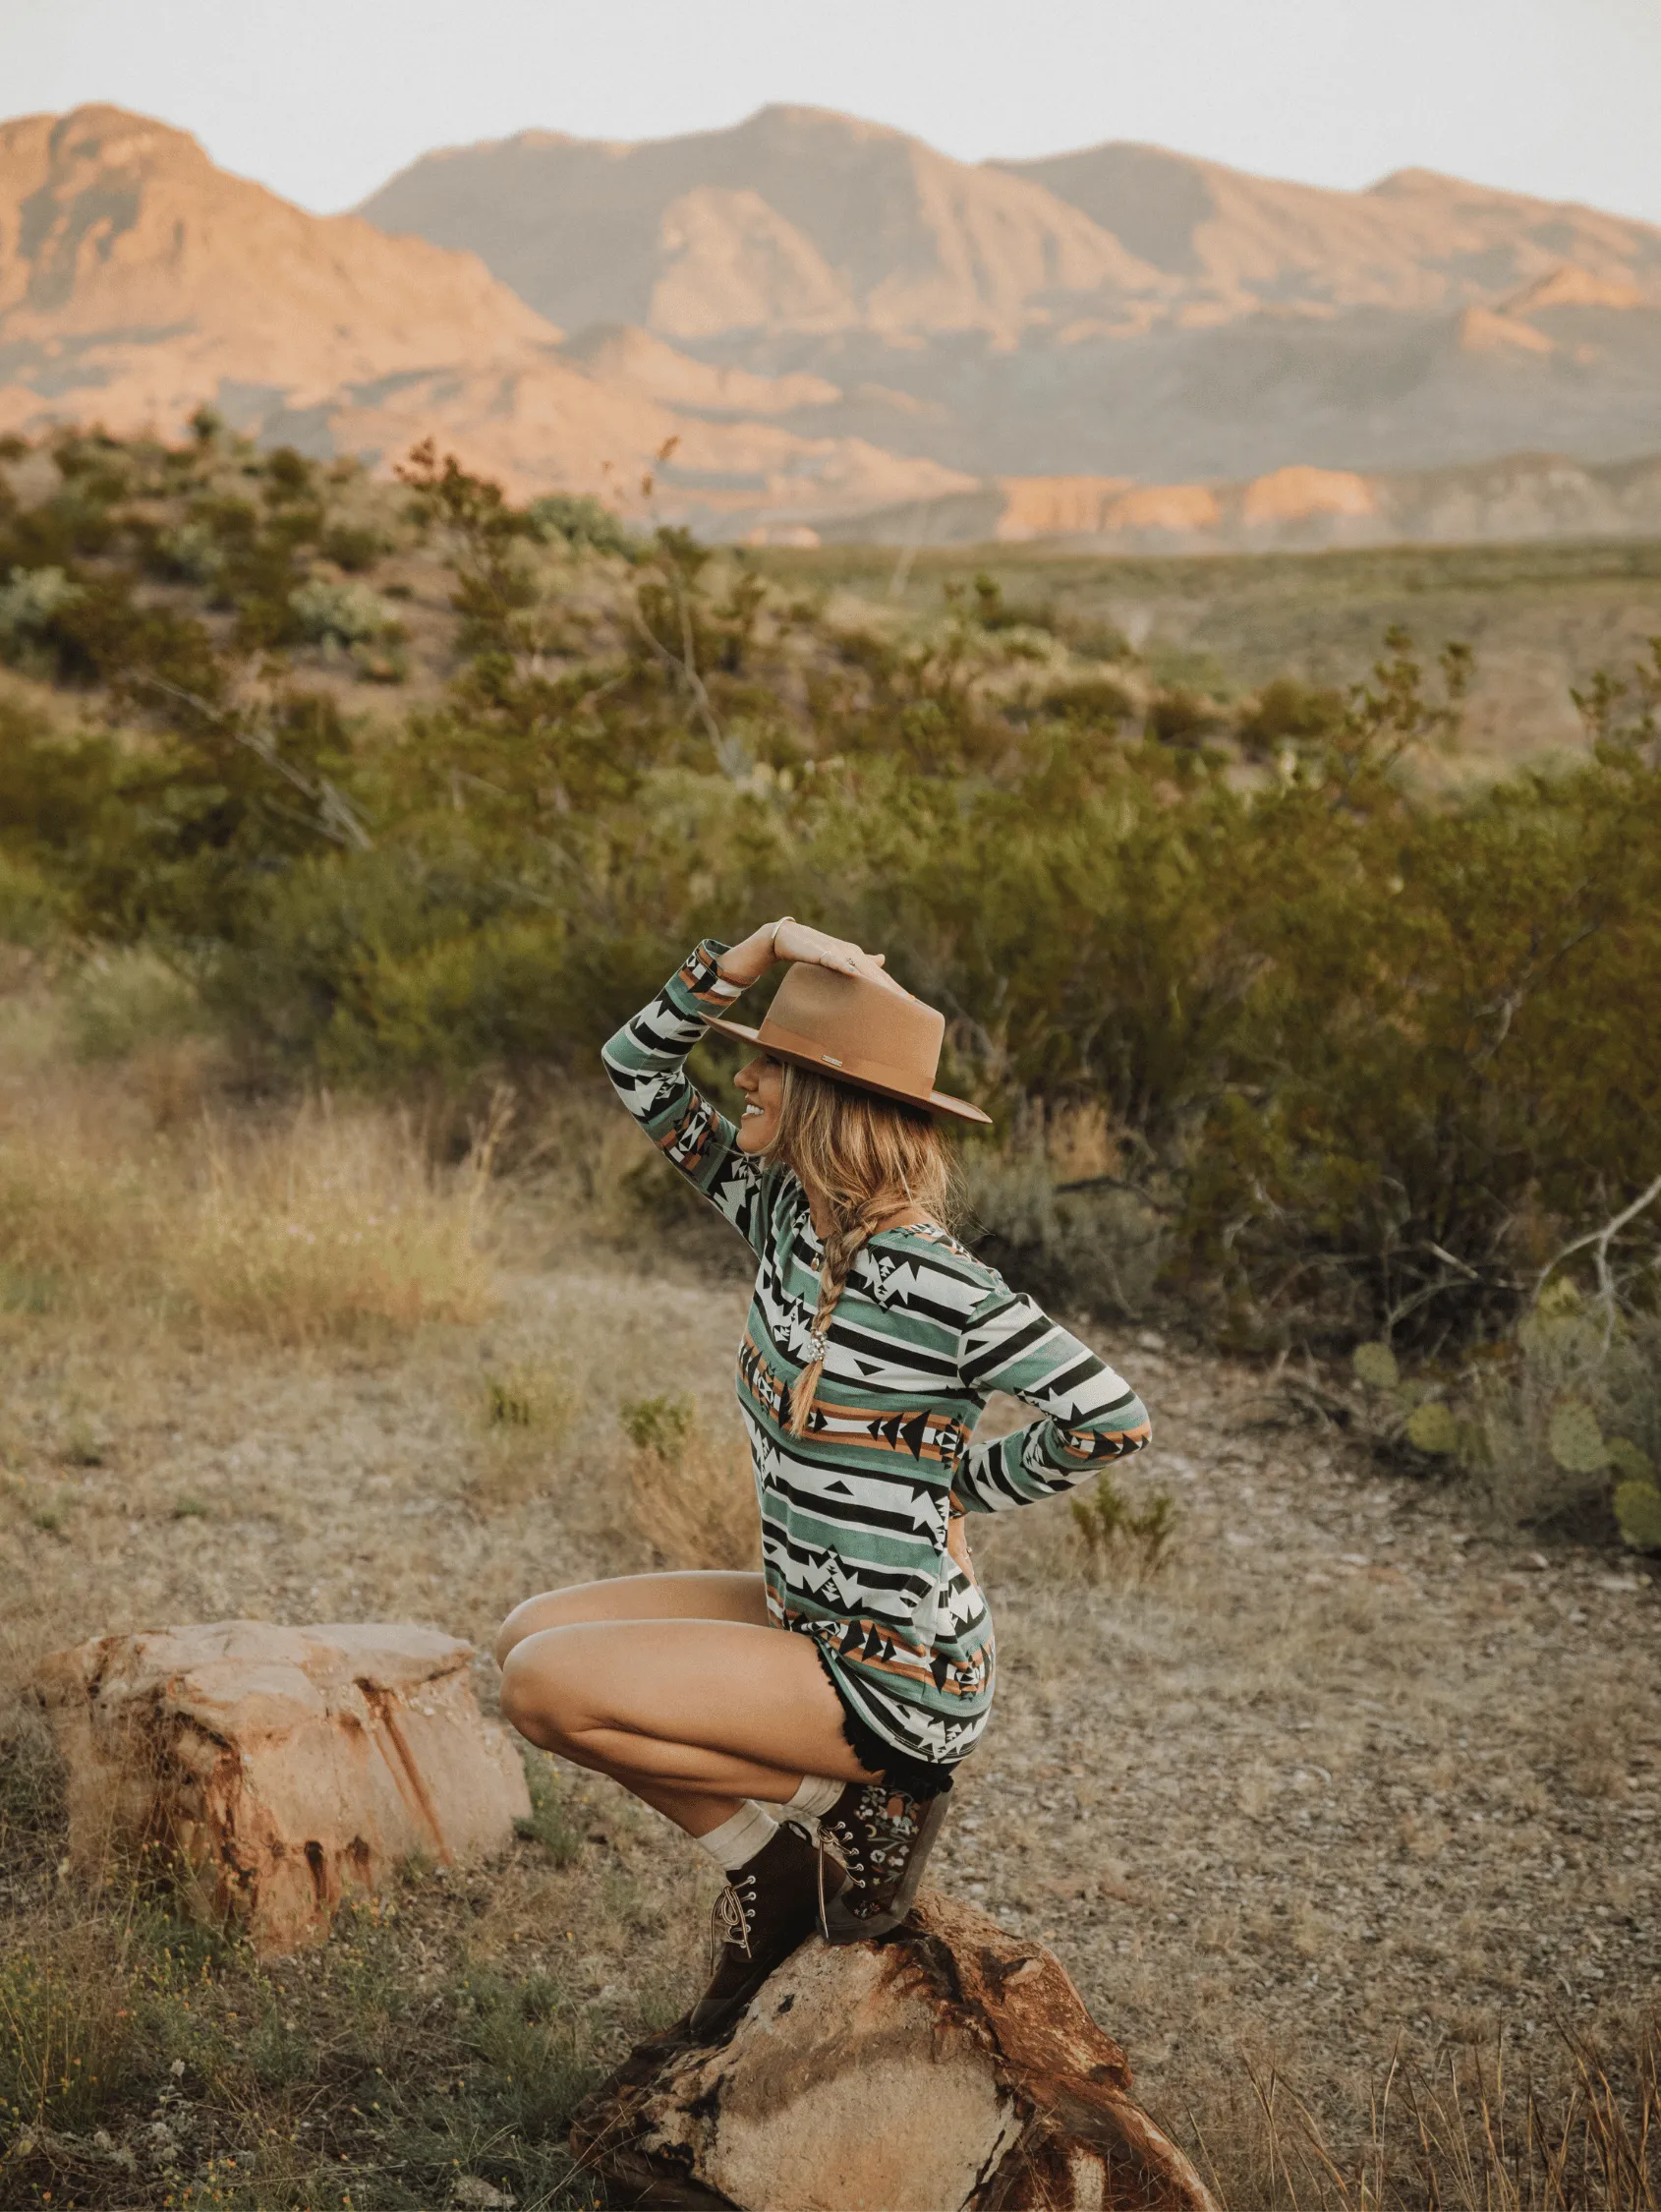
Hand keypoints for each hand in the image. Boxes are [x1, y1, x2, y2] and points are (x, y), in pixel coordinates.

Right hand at [717, 919, 897, 992]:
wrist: (788, 938)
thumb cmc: (814, 949)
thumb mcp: (840, 957)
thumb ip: (861, 959)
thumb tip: (882, 959)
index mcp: (857, 956)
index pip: (879, 976)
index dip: (894, 988)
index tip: (911, 1003)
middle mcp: (852, 953)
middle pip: (875, 974)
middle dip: (892, 989)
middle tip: (908, 1004)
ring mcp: (837, 952)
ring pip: (861, 969)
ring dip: (876, 982)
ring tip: (891, 995)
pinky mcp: (821, 953)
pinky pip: (835, 962)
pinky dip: (845, 968)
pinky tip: (856, 976)